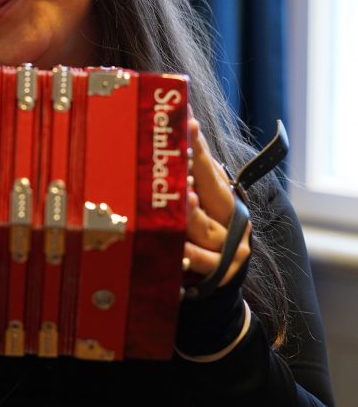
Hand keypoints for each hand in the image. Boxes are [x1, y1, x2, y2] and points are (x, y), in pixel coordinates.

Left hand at [184, 116, 250, 286]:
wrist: (219, 283)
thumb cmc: (202, 239)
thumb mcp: (201, 210)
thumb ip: (191, 182)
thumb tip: (174, 141)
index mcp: (226, 198)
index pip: (211, 167)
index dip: (199, 145)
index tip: (189, 122)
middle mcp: (232, 219)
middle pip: (214, 190)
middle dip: (199, 169)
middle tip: (187, 153)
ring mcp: (229, 246)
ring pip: (206, 227)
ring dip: (193, 214)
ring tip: (185, 197)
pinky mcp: (220, 272)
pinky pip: (201, 259)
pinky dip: (188, 253)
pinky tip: (176, 244)